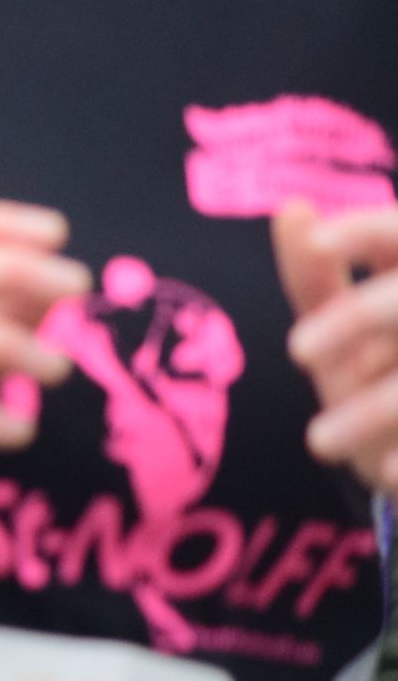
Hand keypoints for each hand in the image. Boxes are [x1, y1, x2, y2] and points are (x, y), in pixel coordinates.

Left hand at [276, 200, 397, 494]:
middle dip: (357, 318)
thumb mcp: (335, 324)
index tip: (316, 242)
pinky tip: (389, 473)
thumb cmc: (370, 368)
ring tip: (318, 442)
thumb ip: (312, 272)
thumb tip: (292, 208)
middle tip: (297, 350)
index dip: (364, 232)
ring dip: (371, 409)